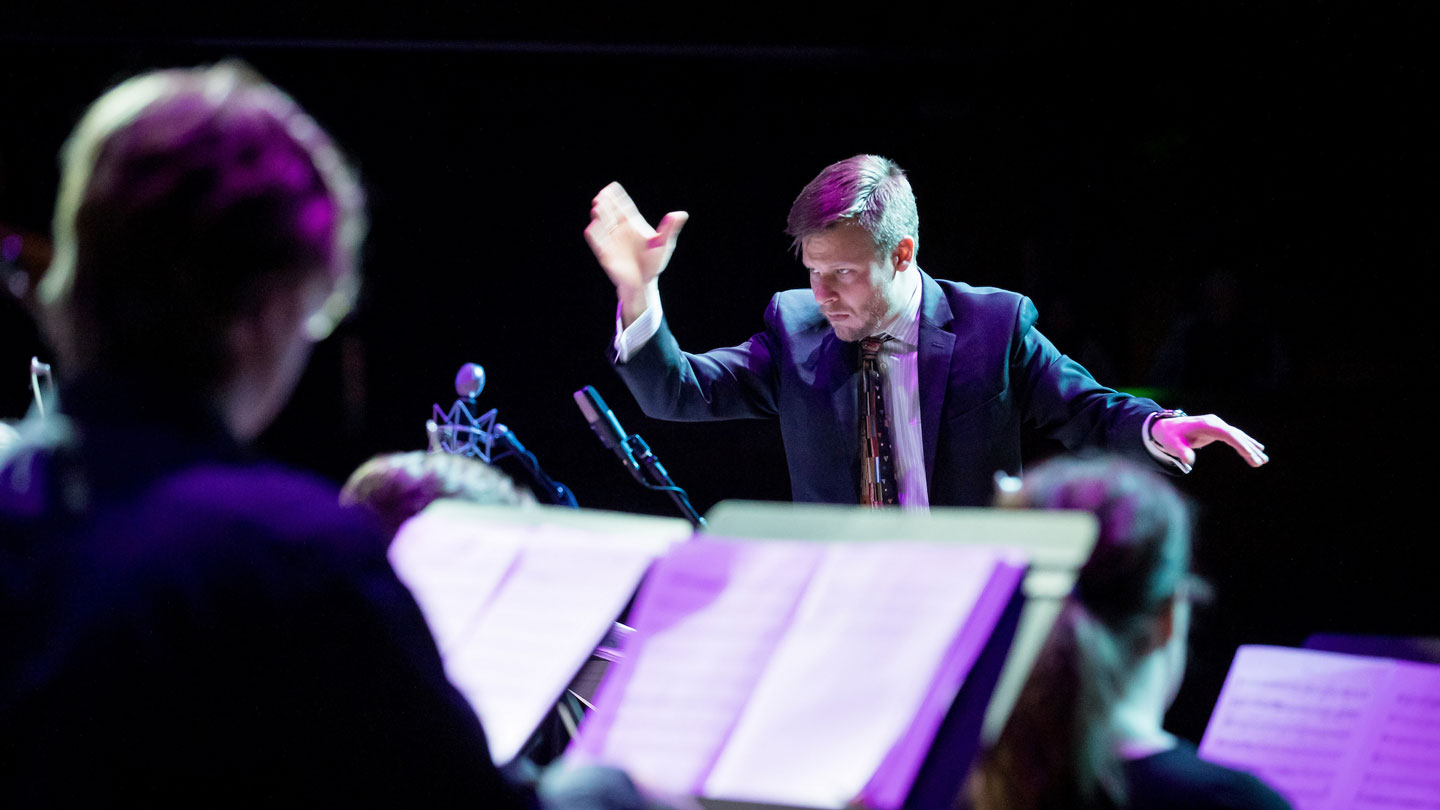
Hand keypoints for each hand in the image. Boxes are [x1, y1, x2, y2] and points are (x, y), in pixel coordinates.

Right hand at [584, 182, 687, 322]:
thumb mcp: (664, 244)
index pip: (624, 207)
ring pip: (603, 225)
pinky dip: (595, 235)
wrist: (644, 283)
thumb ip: (670, 229)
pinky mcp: (605, 254)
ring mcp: (611, 242)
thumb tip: (681, 214)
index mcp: (633, 225)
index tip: (612, 186)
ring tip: (597, 206)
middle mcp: (620, 231)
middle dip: (606, 204)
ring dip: (599, 216)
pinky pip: (598, 243)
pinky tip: (592, 227)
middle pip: (611, 213)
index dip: (617, 197)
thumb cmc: (654, 263)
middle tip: (602, 195)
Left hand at [1150, 414, 1268, 468]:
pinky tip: (1257, 450)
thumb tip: (1188, 461)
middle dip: (1250, 449)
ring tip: (1264, 460)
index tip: (1251, 455)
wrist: (1165, 427)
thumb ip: (1181, 452)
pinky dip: (1245, 444)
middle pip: (1237, 435)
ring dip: (1251, 447)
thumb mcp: (1172, 444)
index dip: (1240, 445)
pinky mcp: (1217, 430)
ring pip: (1238, 436)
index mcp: (1208, 424)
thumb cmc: (1169, 436)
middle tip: (1261, 462)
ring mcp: (1217, 425)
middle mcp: (1215, 422)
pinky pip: (1234, 437)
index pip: (1228, 435)